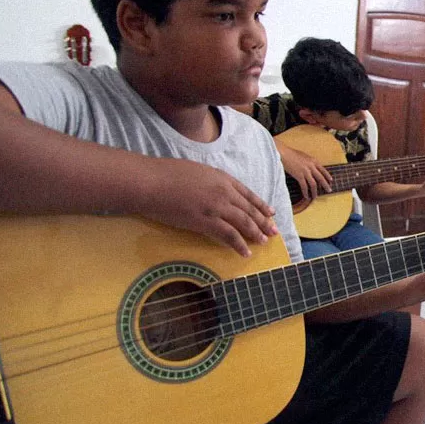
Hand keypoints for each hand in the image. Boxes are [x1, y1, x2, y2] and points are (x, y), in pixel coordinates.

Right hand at [139, 157, 276, 256]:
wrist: (150, 181)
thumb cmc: (166, 174)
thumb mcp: (196, 171)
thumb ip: (211, 181)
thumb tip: (216, 190)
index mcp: (222, 178)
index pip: (248, 194)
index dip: (261, 205)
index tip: (271, 213)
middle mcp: (224, 192)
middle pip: (249, 209)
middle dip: (264, 221)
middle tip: (274, 231)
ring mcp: (216, 207)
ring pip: (243, 222)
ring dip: (256, 233)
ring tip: (264, 242)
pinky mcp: (205, 222)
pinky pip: (228, 235)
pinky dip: (239, 244)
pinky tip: (246, 252)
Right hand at [277, 143, 331, 199]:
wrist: (284, 153)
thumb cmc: (292, 154)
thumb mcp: (305, 156)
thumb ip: (310, 162)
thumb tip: (312, 168)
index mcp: (313, 161)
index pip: (323, 170)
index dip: (327, 176)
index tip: (331, 181)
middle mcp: (311, 166)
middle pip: (321, 178)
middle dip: (325, 185)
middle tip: (329, 190)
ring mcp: (305, 171)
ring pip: (313, 184)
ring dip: (315, 192)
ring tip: (315, 197)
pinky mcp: (299, 175)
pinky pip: (304, 186)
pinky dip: (305, 192)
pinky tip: (306, 196)